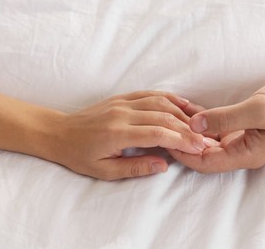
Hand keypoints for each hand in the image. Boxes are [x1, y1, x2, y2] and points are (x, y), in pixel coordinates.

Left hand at [48, 91, 206, 179]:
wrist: (59, 133)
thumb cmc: (80, 155)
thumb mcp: (104, 171)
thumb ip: (135, 167)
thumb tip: (164, 164)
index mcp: (117, 133)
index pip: (158, 133)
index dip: (181, 140)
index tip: (198, 147)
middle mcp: (123, 114)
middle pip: (164, 117)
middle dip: (187, 129)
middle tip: (205, 139)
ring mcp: (123, 102)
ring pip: (160, 102)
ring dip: (182, 113)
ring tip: (198, 124)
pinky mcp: (123, 97)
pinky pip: (151, 93)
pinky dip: (169, 98)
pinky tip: (183, 103)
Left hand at [169, 75, 264, 172]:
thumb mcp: (258, 109)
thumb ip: (224, 119)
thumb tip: (193, 126)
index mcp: (246, 155)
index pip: (205, 162)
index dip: (182, 153)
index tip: (163, 138)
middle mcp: (241, 151)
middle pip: (202, 154)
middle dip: (181, 142)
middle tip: (161, 126)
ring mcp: (240, 139)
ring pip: (207, 141)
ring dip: (189, 130)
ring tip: (169, 117)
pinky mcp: (241, 127)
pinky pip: (215, 128)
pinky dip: (201, 119)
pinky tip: (186, 108)